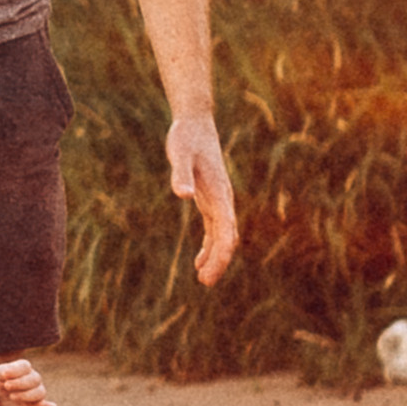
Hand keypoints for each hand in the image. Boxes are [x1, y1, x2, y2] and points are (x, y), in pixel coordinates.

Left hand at [0, 359, 56, 405]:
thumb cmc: (0, 383)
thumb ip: (3, 372)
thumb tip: (5, 373)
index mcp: (24, 368)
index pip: (25, 366)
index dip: (15, 370)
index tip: (4, 375)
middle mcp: (34, 379)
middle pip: (35, 378)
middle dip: (20, 383)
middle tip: (6, 386)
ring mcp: (37, 393)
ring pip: (40, 392)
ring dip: (26, 395)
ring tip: (11, 397)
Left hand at [169, 114, 238, 285]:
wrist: (195, 123)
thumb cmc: (186, 138)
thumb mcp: (180, 154)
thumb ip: (180, 174)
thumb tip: (183, 195)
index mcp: (219, 193)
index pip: (226, 231)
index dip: (220, 255)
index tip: (207, 274)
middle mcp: (223, 200)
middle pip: (227, 237)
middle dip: (219, 261)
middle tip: (205, 282)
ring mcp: (218, 200)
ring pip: (222, 235)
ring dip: (216, 256)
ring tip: (204, 278)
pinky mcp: (210, 198)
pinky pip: (215, 228)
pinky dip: (209, 245)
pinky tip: (199, 260)